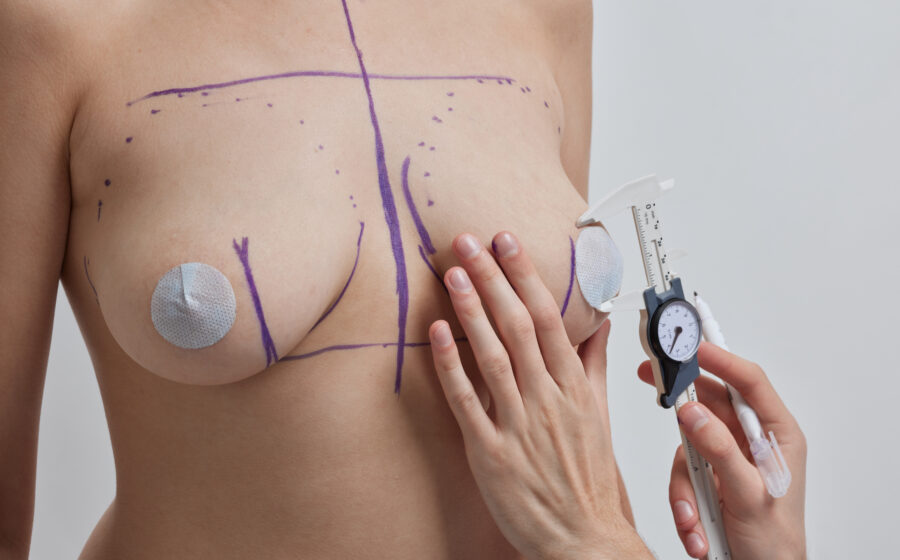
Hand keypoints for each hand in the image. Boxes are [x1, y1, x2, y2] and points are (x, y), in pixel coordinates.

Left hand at [428, 231, 650, 559]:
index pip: (549, 317)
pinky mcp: (490, 452)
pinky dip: (452, 366)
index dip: (525, 275)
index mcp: (573, 387)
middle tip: (469, 241)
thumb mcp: (599, 415)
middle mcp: (547, 399)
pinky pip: (467, 402)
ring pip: (493, 356)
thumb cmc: (587, 477)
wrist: (582, 538)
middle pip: (518, 326)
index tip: (507, 241)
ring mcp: (518, 425)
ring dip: (472, 311)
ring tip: (452, 273)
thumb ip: (593, 363)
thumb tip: (598, 322)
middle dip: (493, 278)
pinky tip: (437, 333)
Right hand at [638, 343, 806, 558]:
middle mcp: (750, 441)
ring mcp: (726, 458)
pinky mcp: (707, 478)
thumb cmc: (775, 544)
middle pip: (711, 402)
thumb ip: (720, 450)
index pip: (749, 383)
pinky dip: (682, 504)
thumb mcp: (750, 495)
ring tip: (694, 518)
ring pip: (689, 444)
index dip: (722, 360)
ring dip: (685, 484)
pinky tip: (697, 531)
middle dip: (681, 401)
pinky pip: (681, 475)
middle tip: (651, 374)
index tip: (693, 345)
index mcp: (776, 436)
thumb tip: (691, 411)